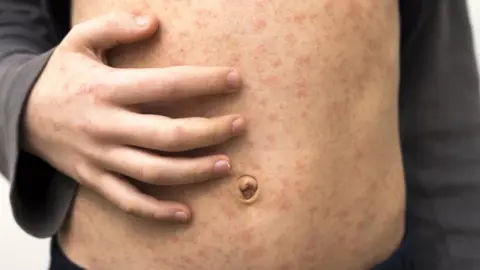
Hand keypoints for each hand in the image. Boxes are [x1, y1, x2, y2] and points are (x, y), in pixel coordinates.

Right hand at [22, 12, 245, 221]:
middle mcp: (106, 126)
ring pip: (154, 171)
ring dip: (194, 171)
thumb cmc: (60, 77)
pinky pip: (128, 201)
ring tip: (226, 164)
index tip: (234, 79)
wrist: (19, 115)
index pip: (166, 85)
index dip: (204, 82)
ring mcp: (100, 157)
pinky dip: (157, 210)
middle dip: (210, 131)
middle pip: (168, 135)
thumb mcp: (78, 42)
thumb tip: (153, 22)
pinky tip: (185, 213)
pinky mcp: (94, 179)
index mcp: (107, 89)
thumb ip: (114, 26)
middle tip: (239, 125)